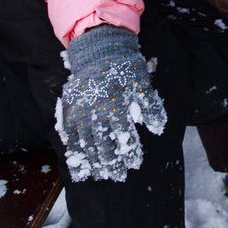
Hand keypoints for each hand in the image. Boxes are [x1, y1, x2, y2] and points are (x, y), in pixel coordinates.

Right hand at [55, 24, 167, 182]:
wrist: (97, 50)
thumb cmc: (123, 67)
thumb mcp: (141, 82)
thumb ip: (151, 106)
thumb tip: (158, 128)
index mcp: (115, 106)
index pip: (124, 137)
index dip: (130, 152)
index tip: (135, 163)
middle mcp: (95, 113)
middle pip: (104, 146)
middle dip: (112, 164)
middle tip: (118, 176)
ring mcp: (79, 113)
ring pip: (86, 145)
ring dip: (94, 162)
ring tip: (100, 175)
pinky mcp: (68, 111)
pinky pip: (69, 137)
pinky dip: (74, 153)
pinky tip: (78, 166)